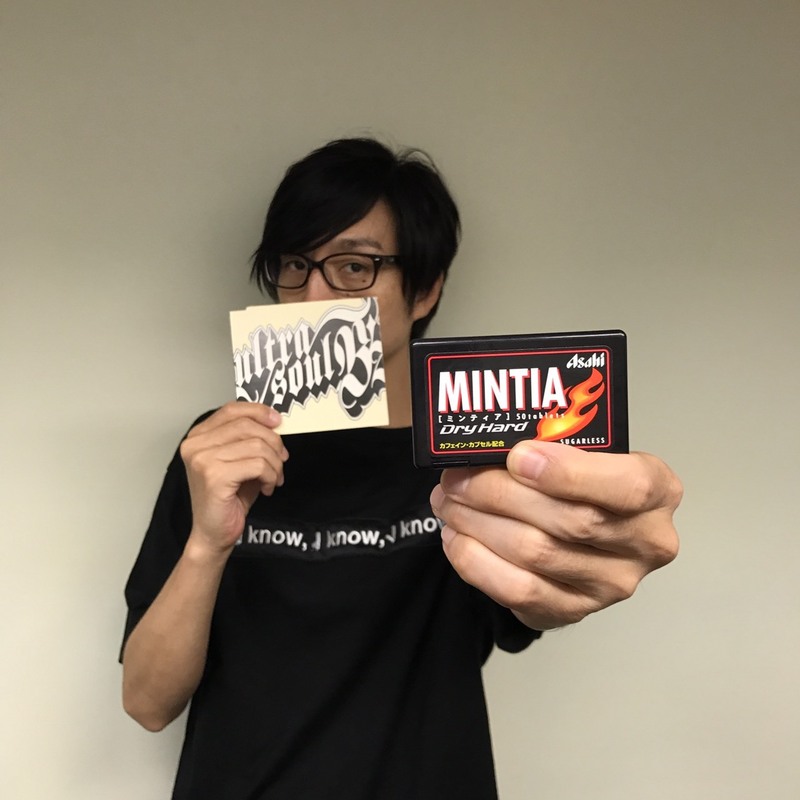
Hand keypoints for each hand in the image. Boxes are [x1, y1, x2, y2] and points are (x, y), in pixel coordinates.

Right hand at [180, 402, 287, 554]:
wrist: (214, 533)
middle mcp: (195, 444)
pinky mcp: (214, 476)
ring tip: (273, 478)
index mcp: (198, 436)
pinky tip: (267, 488)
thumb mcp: (240, 459)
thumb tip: (275, 421)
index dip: (258, 412)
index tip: (278, 421)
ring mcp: (203, 459)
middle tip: (282, 460)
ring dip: (274, 464)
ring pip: (257, 446)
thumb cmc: (228, 497)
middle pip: (247, 426)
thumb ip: (250, 438)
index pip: (232, 410)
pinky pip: (257, 465)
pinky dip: (270, 476)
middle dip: (273, 442)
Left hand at [429, 441, 681, 630]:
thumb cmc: (582, 478)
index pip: (627, 486)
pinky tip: (456, 538)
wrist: (587, 524)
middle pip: (569, 521)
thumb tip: (492, 446)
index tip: (517, 457)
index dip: (569, 473)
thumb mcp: (586, 449)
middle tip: (455, 477)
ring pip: (536, 555)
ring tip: (448, 501)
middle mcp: (646, 542)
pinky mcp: (574, 610)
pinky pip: (519, 592)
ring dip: (479, 524)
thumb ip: (554, 445)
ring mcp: (612, 584)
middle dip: (499, 494)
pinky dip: (477, 562)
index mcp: (657, 490)